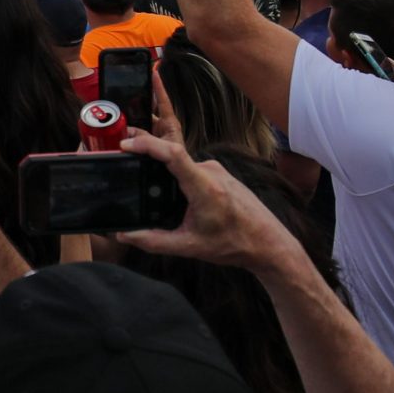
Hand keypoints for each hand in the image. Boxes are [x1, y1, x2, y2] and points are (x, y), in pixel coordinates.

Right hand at [112, 130, 302, 275]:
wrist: (268, 242)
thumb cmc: (235, 243)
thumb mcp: (189, 246)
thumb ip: (154, 241)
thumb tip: (126, 235)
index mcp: (205, 187)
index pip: (173, 154)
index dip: (148, 146)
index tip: (126, 146)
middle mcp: (212, 172)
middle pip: (172, 155)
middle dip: (147, 156)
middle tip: (126, 161)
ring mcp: (217, 170)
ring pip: (182, 163)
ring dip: (164, 169)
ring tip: (147, 182)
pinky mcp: (220, 173)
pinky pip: (192, 167)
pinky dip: (177, 175)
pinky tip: (172, 192)